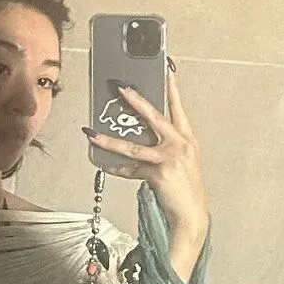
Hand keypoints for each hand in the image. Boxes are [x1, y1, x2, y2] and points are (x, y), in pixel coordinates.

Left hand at [82, 62, 208, 237]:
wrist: (191, 216)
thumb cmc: (184, 190)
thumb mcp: (178, 163)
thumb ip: (161, 149)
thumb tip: (134, 143)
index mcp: (188, 139)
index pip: (178, 108)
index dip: (172, 87)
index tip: (167, 68)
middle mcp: (181, 144)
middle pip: (155, 116)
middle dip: (135, 100)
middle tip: (120, 87)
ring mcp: (170, 158)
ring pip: (133, 145)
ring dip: (109, 139)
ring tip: (92, 132)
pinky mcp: (159, 173)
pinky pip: (130, 169)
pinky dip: (117, 168)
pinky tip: (104, 164)